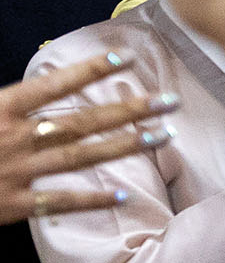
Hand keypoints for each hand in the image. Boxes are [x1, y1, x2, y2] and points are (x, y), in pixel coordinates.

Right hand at [1, 54, 165, 225]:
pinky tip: (123, 197)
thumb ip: (11, 101)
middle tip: (170, 101)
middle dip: (129, 110)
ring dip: (125, 147)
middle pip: (81, 122)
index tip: (127, 57)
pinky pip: (60, 202)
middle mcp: (14, 138)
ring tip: (163, 136)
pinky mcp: (13, 205)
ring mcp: (16, 172)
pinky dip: (91, 200)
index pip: (53, 86)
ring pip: (80, 158)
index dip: (90, 70)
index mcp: (0, 108)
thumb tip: (42, 86)